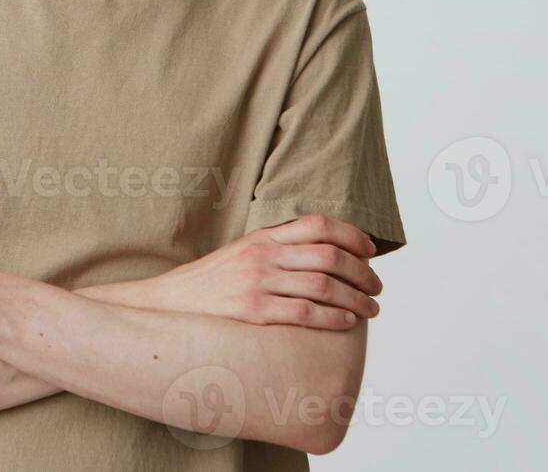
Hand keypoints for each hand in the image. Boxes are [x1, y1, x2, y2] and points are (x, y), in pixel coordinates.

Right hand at [142, 214, 382, 329]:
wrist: (169, 305)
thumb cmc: (211, 283)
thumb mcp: (241, 254)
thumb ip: (275, 249)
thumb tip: (320, 255)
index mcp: (262, 237)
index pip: (318, 225)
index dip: (352, 236)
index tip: (370, 252)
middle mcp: (262, 255)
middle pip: (329, 255)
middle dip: (363, 272)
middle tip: (378, 287)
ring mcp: (257, 282)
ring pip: (323, 284)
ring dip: (356, 298)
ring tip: (372, 309)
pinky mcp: (252, 311)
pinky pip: (304, 312)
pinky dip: (334, 317)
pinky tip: (347, 322)